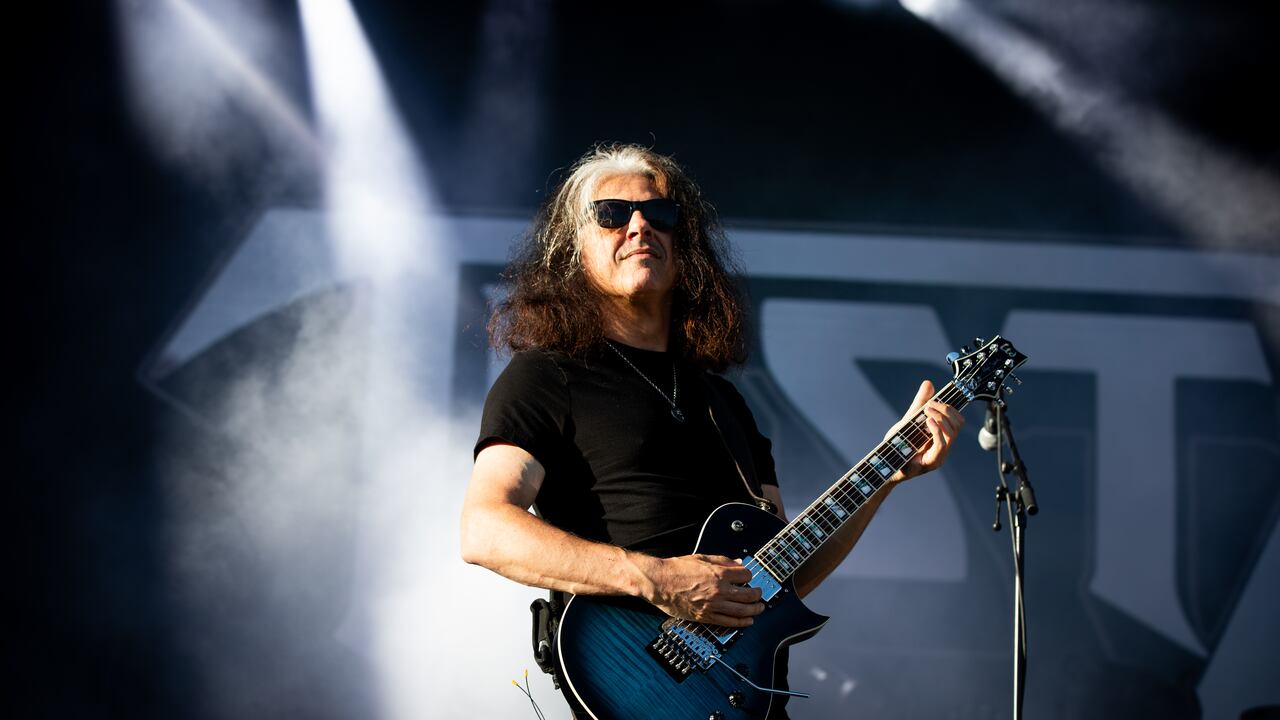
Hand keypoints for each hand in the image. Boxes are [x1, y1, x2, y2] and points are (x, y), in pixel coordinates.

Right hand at [640, 554, 764, 627]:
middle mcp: (719, 590)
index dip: (749, 576)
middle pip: (748, 595)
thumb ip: (723, 561)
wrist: (660, 582)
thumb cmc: (677, 569)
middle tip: (760, 594)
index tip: (748, 578)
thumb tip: (739, 563)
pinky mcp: (706, 617)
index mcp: (719, 573)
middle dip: (757, 595)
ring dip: (754, 610)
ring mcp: (713, 605)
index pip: (746, 576)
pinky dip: (741, 623)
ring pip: (742, 611)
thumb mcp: (702, 558)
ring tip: (759, 608)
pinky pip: (729, 622)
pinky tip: (747, 621)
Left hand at [887, 380, 964, 482]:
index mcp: (942, 436)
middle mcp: (944, 447)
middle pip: (958, 425)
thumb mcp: (909, 420)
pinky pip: (942, 445)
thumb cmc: (897, 444)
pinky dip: (937, 430)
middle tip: (929, 405)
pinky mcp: (931, 463)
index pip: (958, 420)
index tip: (935, 400)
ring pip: (952, 434)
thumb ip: (920, 403)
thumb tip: (929, 383)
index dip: (950, 407)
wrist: (884, 464)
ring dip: (941, 417)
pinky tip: (928, 422)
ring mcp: (939, 456)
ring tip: (926, 412)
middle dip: (946, 410)